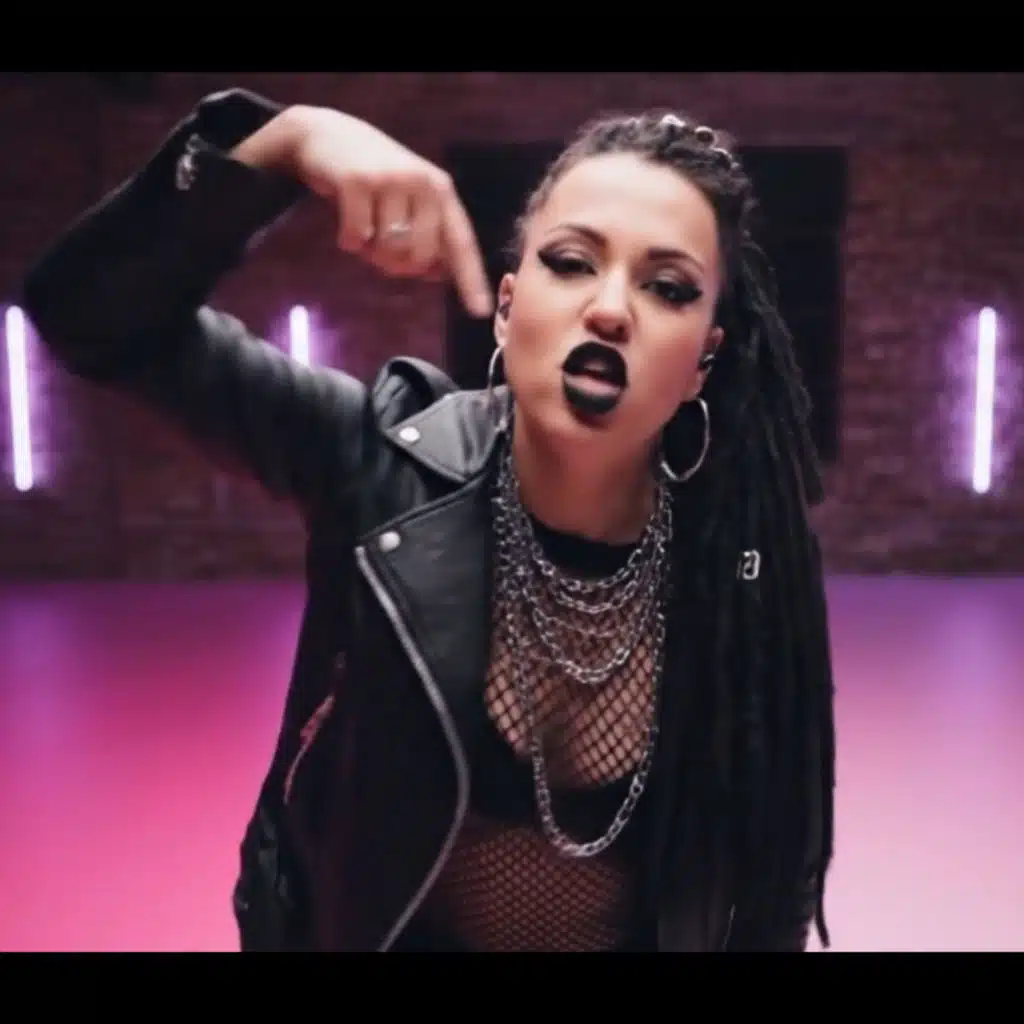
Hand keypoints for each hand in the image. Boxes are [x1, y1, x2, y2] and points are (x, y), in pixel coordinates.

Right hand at [235, 105, 492, 317]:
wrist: (326, 134)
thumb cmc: (373, 178)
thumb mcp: (408, 202)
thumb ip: (426, 236)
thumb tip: (438, 273)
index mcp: (442, 191)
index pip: (461, 242)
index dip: (470, 280)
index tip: (480, 312)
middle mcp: (423, 182)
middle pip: (419, 256)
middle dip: (398, 265)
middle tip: (379, 250)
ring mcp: (391, 179)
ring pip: (387, 249)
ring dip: (370, 252)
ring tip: (363, 227)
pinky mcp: (357, 181)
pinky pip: (357, 237)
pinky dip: (348, 241)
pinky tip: (345, 221)